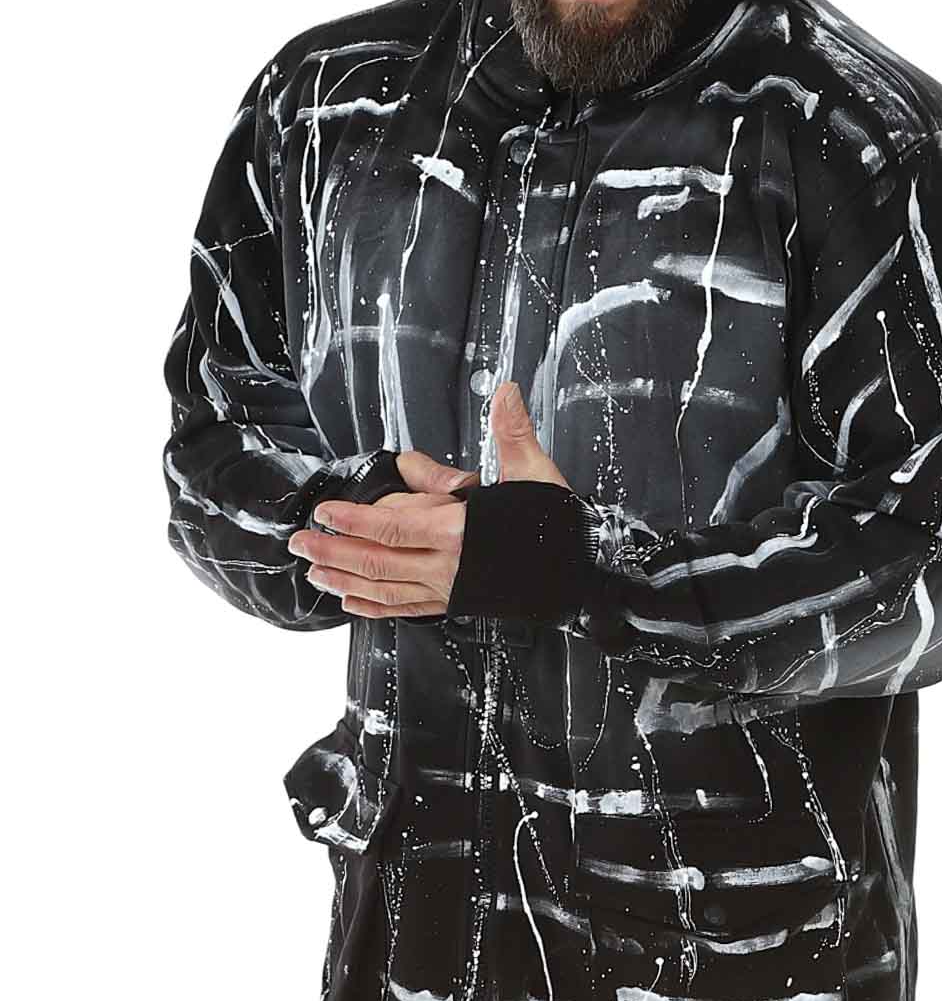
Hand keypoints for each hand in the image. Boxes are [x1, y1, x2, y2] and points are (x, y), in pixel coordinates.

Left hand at [286, 382, 568, 616]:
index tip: (326, 510)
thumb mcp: (535, 475)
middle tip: (300, 540)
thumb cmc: (556, 526)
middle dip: (335, 550)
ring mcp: (450, 589)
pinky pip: (406, 608)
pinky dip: (375, 607)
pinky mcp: (454, 604)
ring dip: (346, 579)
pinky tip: (350, 601)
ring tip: (314, 569)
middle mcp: (450, 566)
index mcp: (462, 531)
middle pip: (379, 561)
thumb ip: (512, 434)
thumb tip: (504, 392)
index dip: (356, 520)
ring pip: (385, 589)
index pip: (395, 527)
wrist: (582, 575)